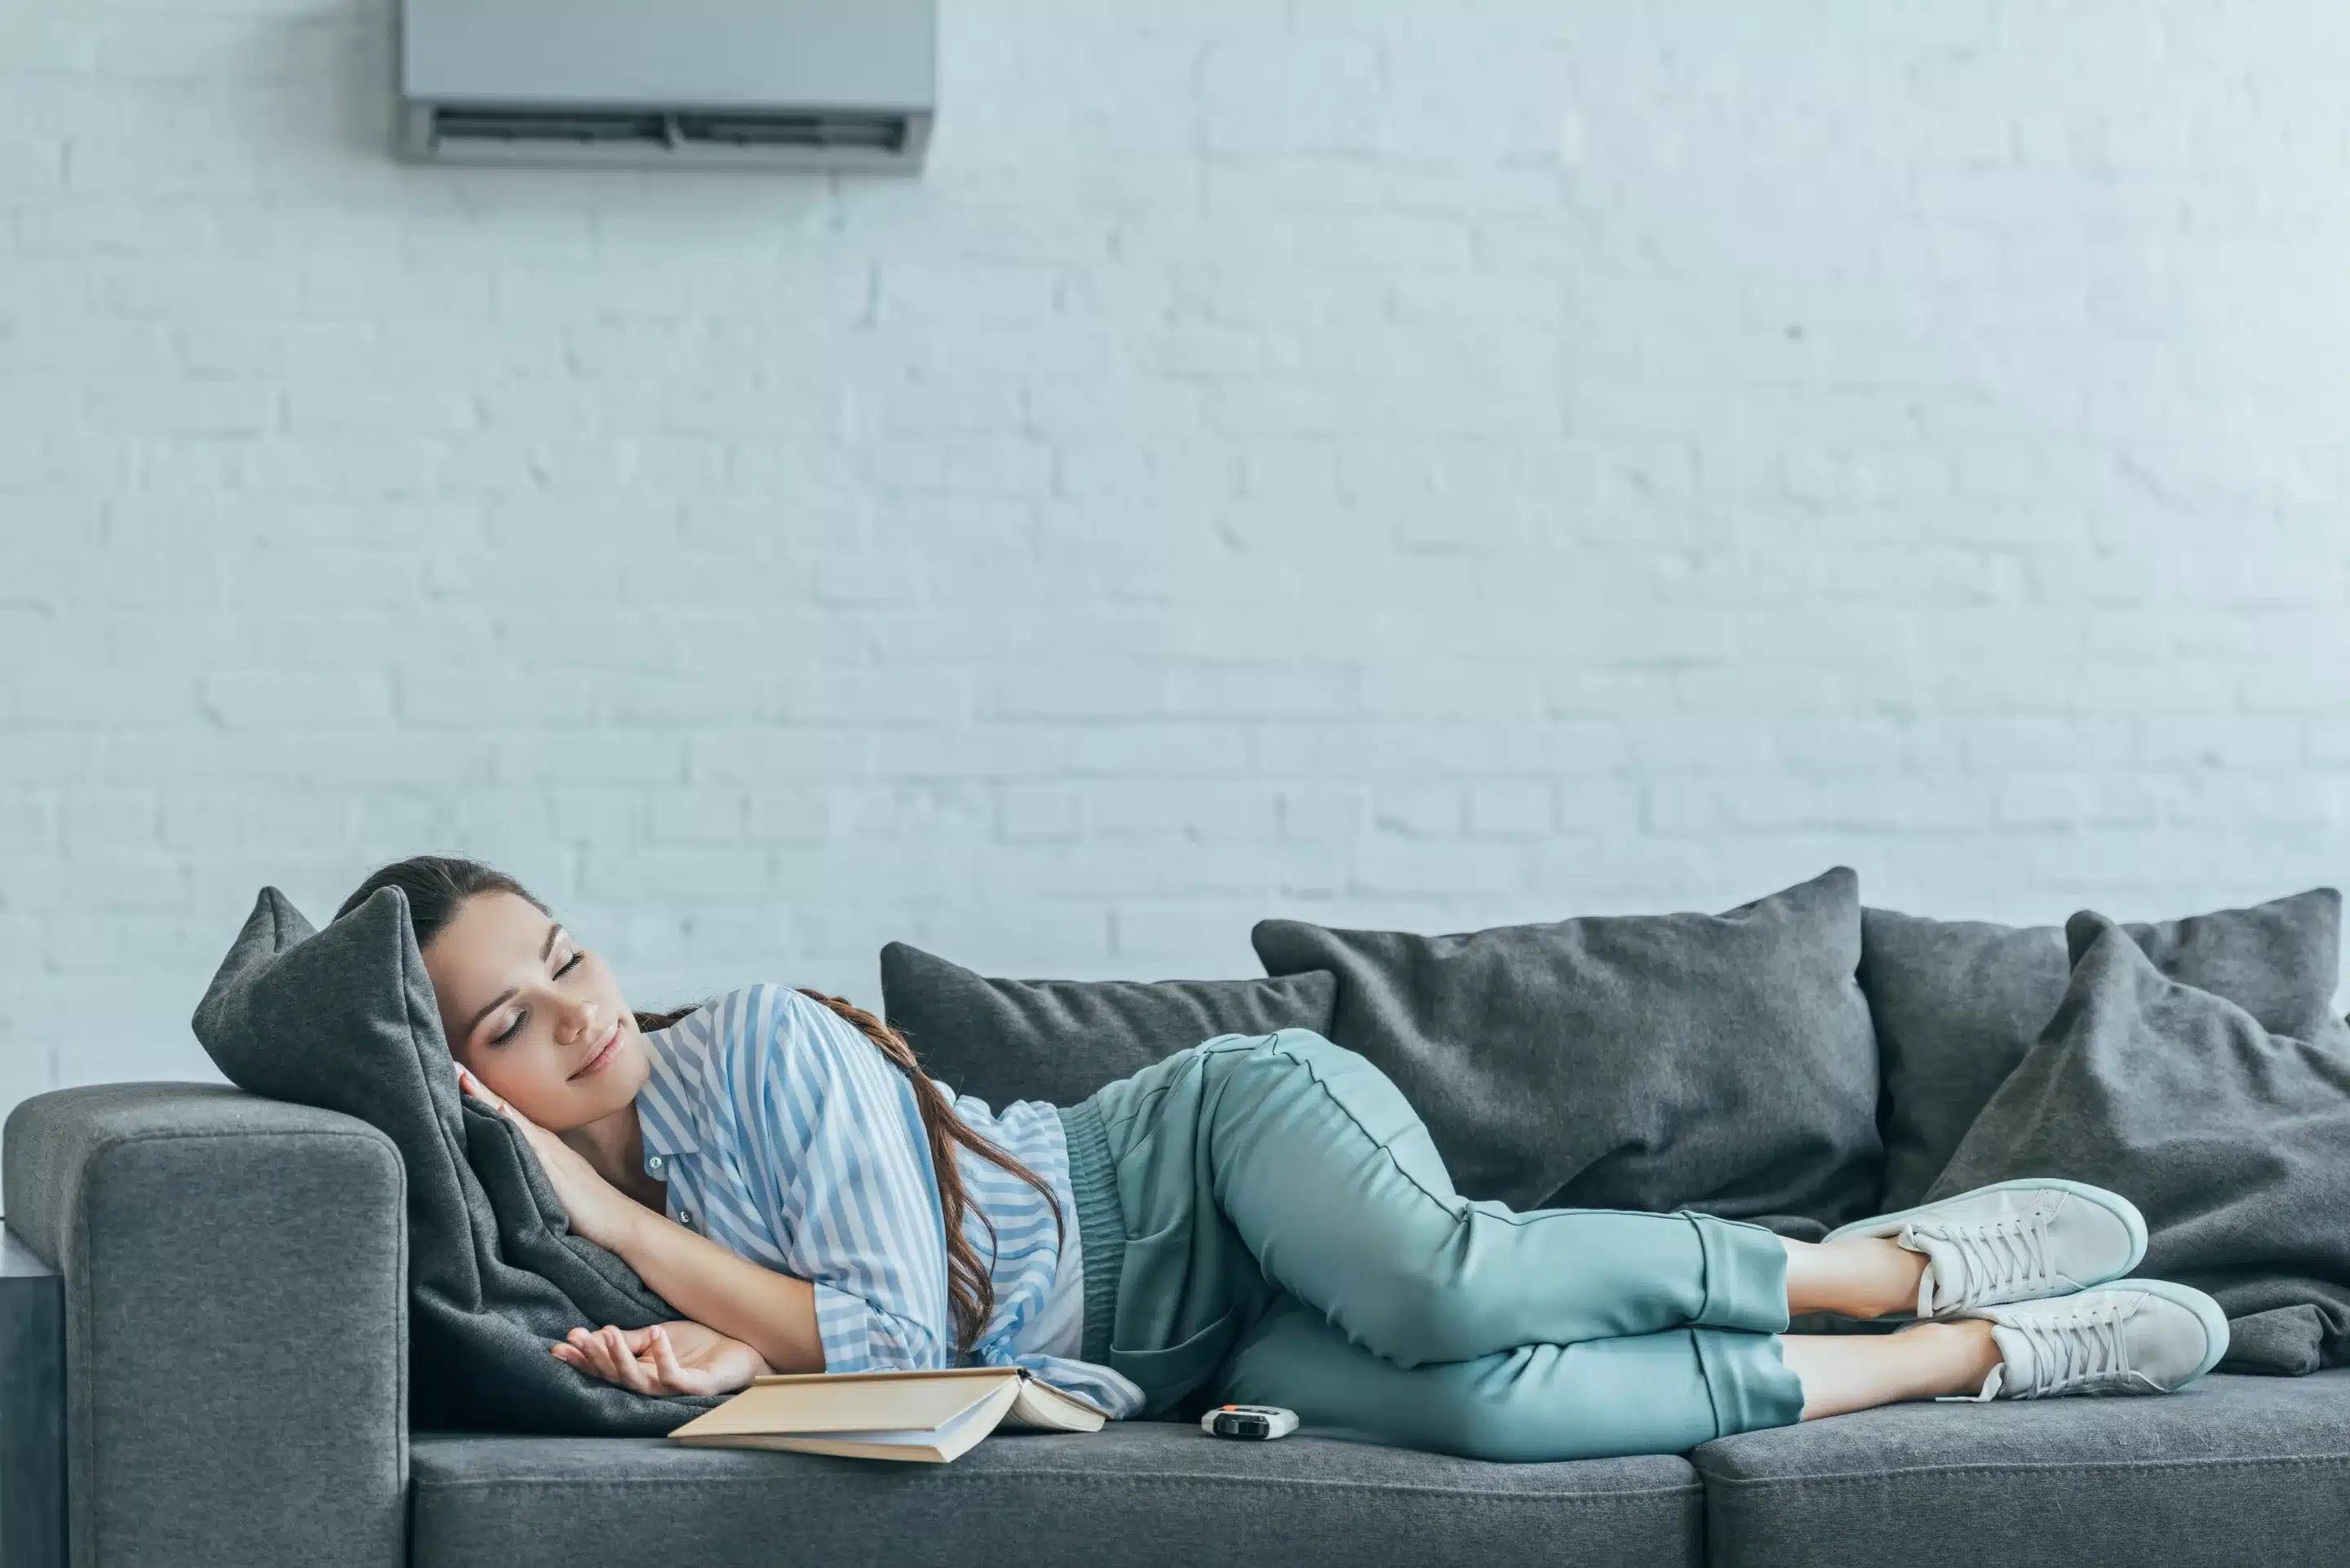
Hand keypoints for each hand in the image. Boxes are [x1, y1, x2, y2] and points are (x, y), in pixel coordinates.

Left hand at [457, 1065, 639, 1252]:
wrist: (618, 1222)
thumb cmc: (587, 1209)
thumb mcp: (553, 1186)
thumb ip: (533, 1171)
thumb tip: (505, 1166)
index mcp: (540, 1147)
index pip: (505, 1116)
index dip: (481, 1096)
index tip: (456, 1074)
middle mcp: (543, 1143)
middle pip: (505, 1109)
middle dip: (478, 1088)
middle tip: (451, 1063)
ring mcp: (549, 1153)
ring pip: (512, 1119)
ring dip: (488, 1097)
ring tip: (462, 1075)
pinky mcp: (554, 1168)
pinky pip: (528, 1141)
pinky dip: (512, 1123)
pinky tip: (497, 1108)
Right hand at [550, 1319, 773, 1396]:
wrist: (745, 1348)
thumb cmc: (702, 1345)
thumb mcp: (659, 1336)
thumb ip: (632, 1339)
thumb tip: (596, 1334)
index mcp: (641, 1371)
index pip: (605, 1368)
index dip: (582, 1358)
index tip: (559, 1345)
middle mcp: (652, 1385)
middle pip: (615, 1376)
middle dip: (593, 1356)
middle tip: (575, 1337)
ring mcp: (674, 1388)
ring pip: (638, 1381)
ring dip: (620, 1357)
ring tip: (608, 1332)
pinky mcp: (696, 1386)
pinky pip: (674, 1375)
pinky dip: (662, 1356)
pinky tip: (656, 1335)